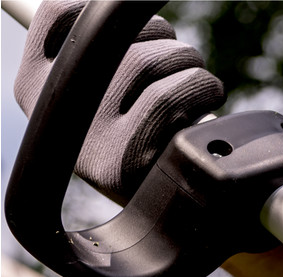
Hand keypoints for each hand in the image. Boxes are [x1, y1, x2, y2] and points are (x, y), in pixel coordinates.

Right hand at [14, 0, 223, 202]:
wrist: (163, 212)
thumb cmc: (143, 138)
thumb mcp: (105, 93)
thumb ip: (104, 50)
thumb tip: (125, 7)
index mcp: (36, 85)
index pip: (60, 11)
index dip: (110, 8)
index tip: (139, 28)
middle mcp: (52, 111)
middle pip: (117, 35)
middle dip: (163, 38)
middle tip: (178, 62)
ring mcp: (87, 138)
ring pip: (150, 61)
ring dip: (190, 63)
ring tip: (196, 83)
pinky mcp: (126, 161)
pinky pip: (171, 95)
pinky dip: (203, 89)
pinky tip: (207, 101)